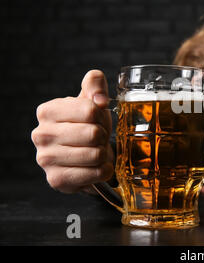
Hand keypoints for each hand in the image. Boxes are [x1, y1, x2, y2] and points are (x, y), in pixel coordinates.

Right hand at [31, 70, 113, 193]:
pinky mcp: (56, 179)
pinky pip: (94, 174)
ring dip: (103, 154)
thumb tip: (100, 99)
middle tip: (97, 139)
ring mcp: (46, 159)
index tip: (96, 120)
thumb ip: (95, 83)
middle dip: (103, 137)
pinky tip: (96, 167)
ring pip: (95, 155)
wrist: (86, 156)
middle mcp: (41, 134)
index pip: (90, 110)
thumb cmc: (88, 125)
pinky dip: (103, 171)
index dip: (101, 116)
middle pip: (93, 134)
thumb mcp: (92, 100)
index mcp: (47, 111)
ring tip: (95, 152)